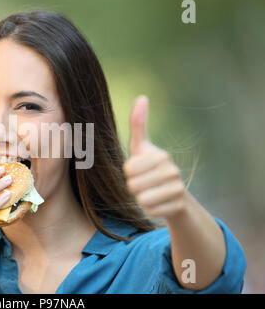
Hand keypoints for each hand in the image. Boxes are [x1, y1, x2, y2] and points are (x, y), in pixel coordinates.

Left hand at [123, 95, 187, 219]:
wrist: (175, 197)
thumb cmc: (150, 169)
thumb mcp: (141, 148)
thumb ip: (138, 124)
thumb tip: (142, 96)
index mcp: (161, 155)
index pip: (128, 169)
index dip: (128, 173)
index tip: (138, 171)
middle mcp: (172, 170)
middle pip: (133, 185)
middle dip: (134, 188)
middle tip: (145, 184)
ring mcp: (178, 188)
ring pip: (142, 200)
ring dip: (142, 200)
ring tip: (152, 193)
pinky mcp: (179, 206)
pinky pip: (152, 211)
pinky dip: (151, 210)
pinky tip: (160, 203)